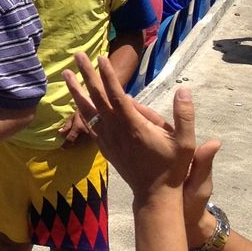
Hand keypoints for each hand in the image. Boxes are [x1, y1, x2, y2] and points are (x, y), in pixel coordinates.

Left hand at [58, 110, 99, 146]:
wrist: (96, 110)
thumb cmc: (83, 113)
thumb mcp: (73, 117)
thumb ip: (67, 125)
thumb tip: (60, 132)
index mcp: (78, 127)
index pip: (70, 139)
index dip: (65, 144)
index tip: (62, 148)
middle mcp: (85, 133)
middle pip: (76, 142)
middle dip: (72, 142)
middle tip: (69, 141)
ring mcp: (91, 135)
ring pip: (82, 143)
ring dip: (78, 142)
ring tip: (77, 138)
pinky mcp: (96, 137)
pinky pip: (88, 142)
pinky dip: (84, 141)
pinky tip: (83, 137)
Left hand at [63, 52, 201, 202]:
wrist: (155, 195)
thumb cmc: (172, 168)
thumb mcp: (186, 143)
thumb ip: (184, 116)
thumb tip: (184, 90)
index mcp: (135, 127)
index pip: (118, 96)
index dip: (108, 76)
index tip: (101, 58)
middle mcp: (117, 131)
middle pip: (98, 98)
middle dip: (87, 75)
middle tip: (77, 55)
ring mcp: (108, 140)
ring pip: (88, 111)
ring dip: (76, 91)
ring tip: (66, 74)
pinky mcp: (105, 148)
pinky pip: (90, 125)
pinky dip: (81, 111)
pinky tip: (76, 102)